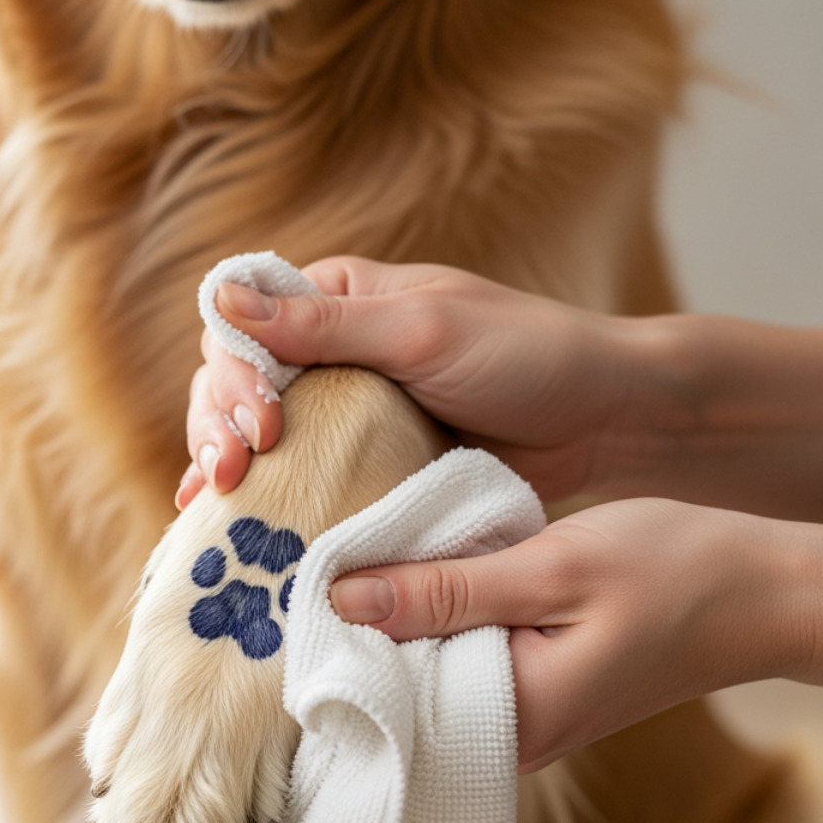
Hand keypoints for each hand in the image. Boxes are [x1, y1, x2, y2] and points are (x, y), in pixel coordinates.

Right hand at [178, 256, 655, 507]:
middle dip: (218, 425)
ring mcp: (347, 412)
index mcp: (339, 298)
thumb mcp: (425, 331)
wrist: (606, 423)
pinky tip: (225, 526)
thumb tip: (220, 296)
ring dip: (227, 465)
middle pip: (236, 384)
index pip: (245, 326)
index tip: (262, 424)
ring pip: (257, 436)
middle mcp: (333, 350)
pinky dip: (263, 499)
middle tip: (229, 474)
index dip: (233, 375)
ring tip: (216, 503)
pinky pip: (301, 478)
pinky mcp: (368, 463)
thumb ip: (326, 324)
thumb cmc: (529, 358)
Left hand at [324, 499, 797, 772]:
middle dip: (351, 634)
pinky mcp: (536, 689)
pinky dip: (434, 621)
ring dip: (392, 623)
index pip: (383, 702)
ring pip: (425, 675)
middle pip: (396, 693)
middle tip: (301, 564)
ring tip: (342, 560)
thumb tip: (342, 599)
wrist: (768, 593)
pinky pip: (460, 664)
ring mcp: (525, 717)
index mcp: (511, 721)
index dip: (330, 646)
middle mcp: (509, 738)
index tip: (287, 591)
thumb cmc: (677, 573)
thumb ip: (447, 589)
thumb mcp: (552, 567)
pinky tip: (411, 573)